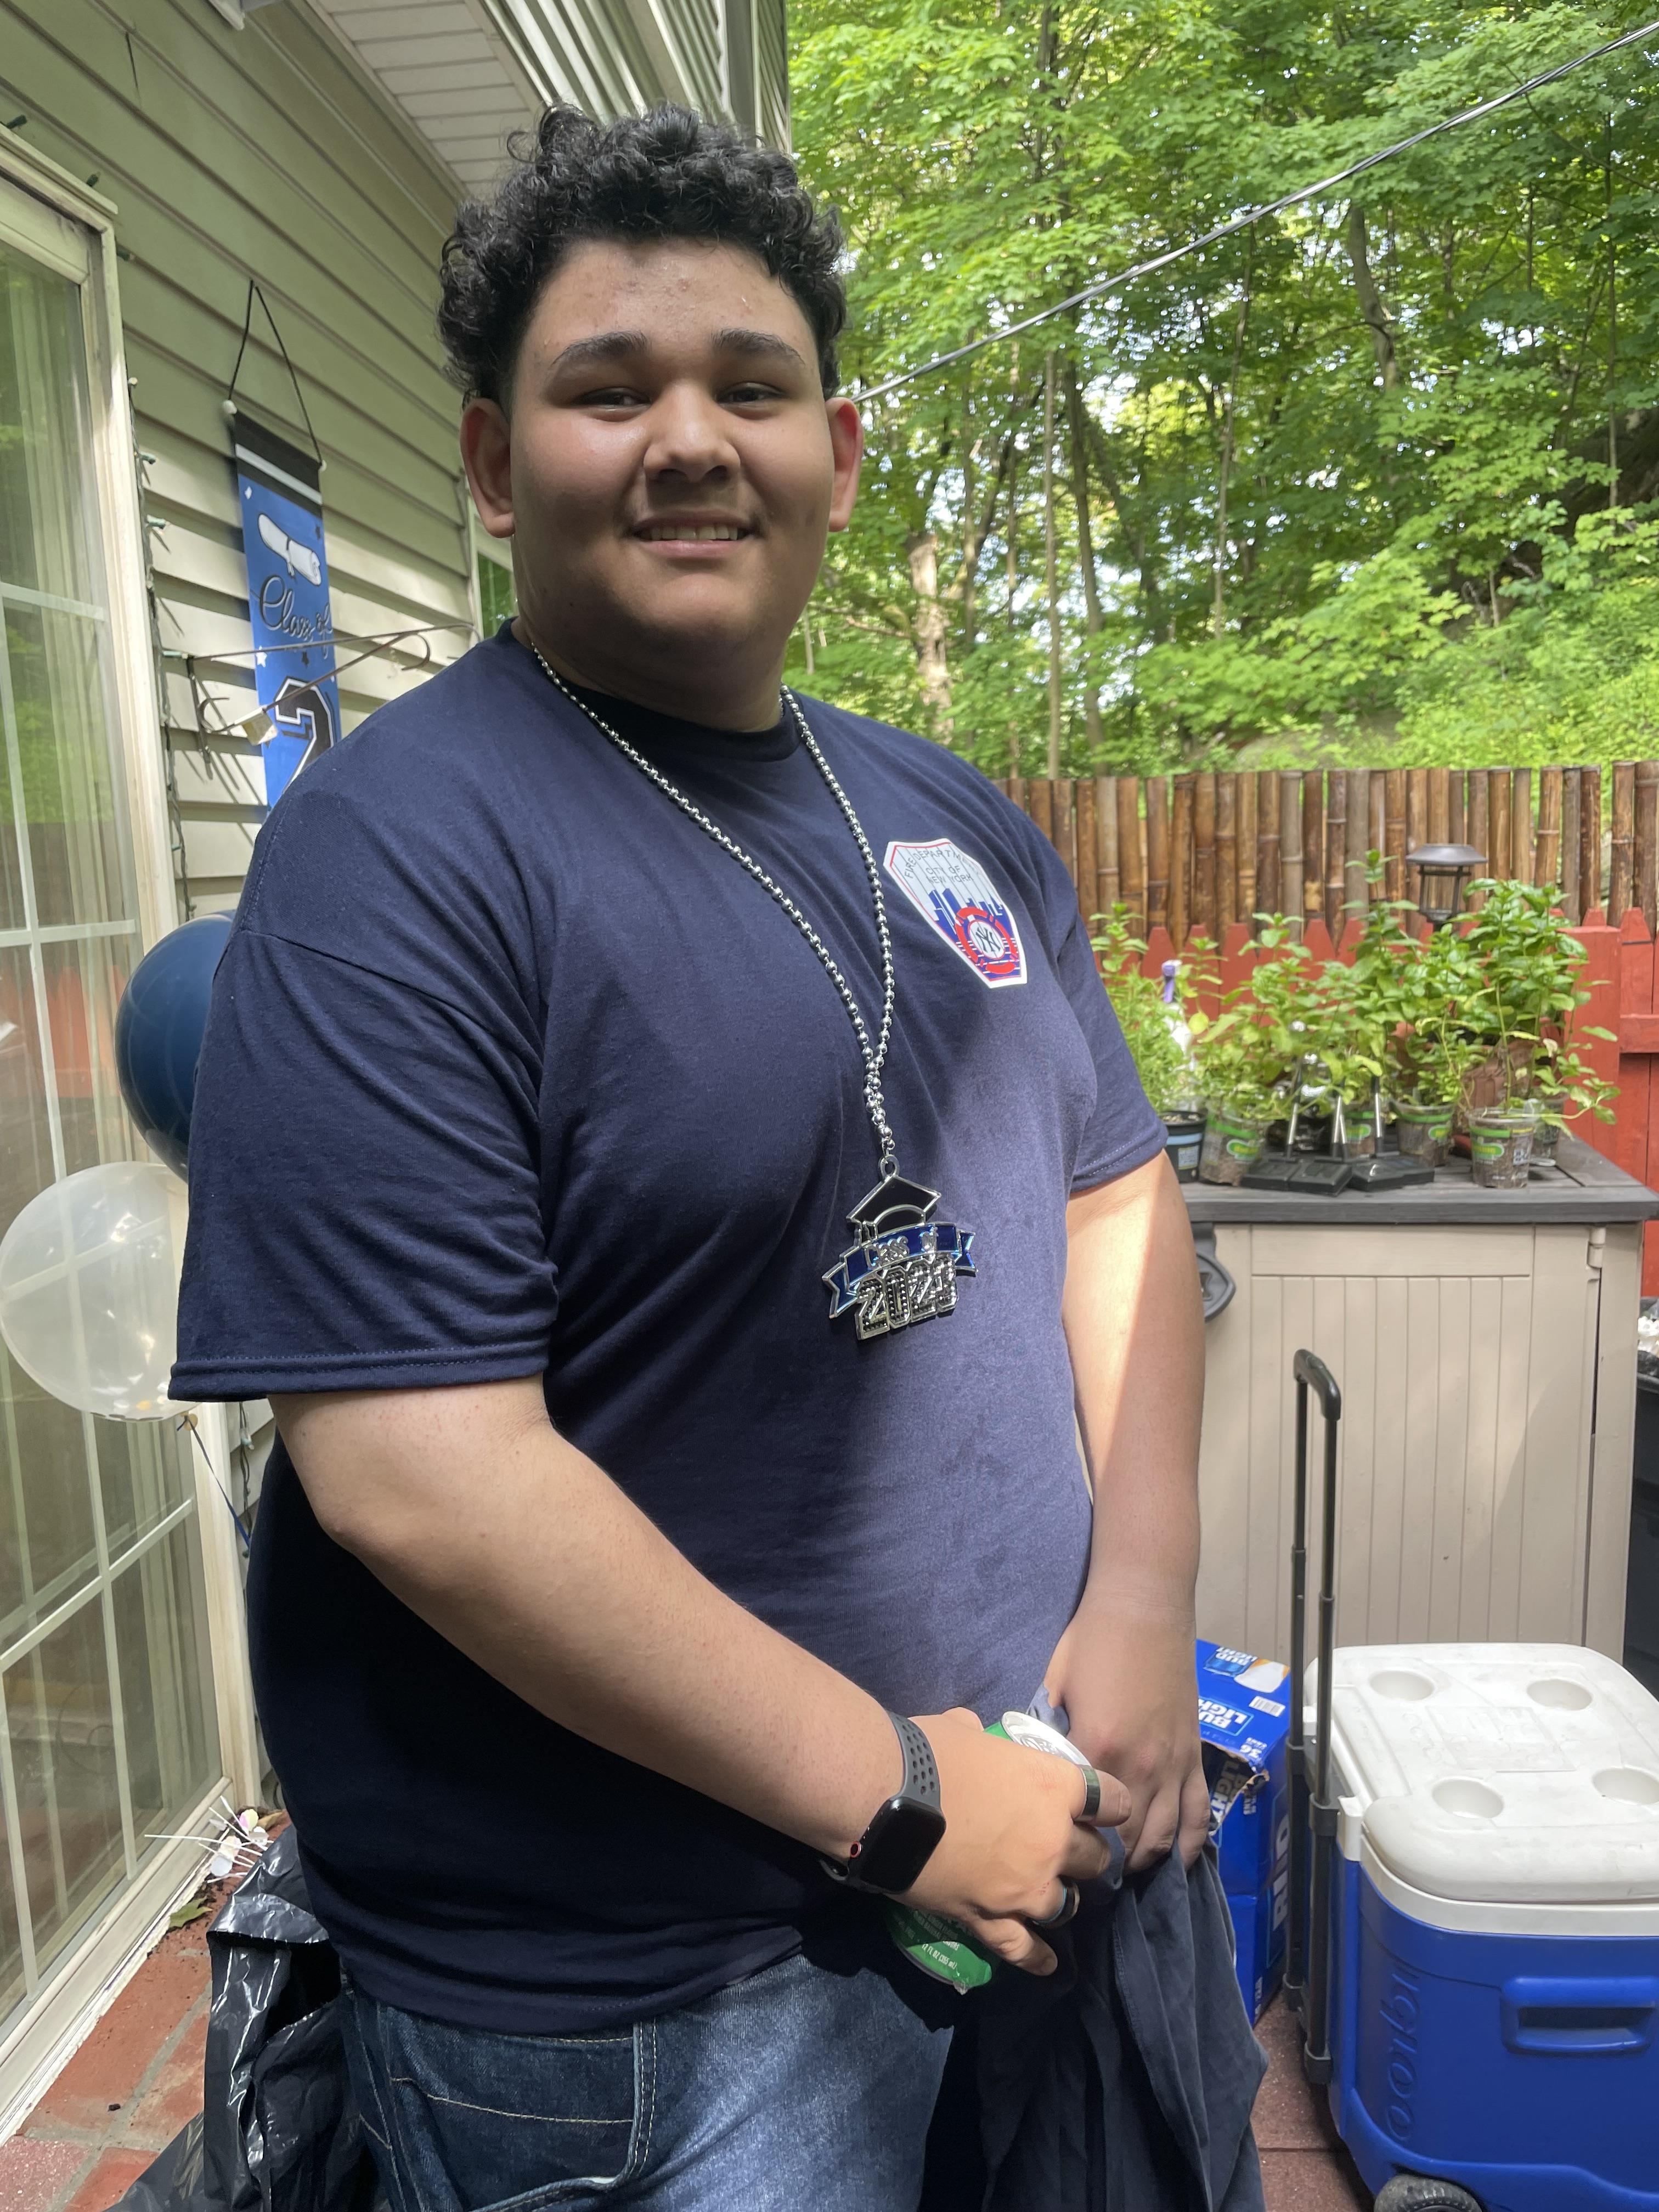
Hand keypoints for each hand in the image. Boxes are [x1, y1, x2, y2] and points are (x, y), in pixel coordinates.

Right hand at [898, 1708, 1129, 1975]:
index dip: (1108, 1804)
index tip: (1101, 1807)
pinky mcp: (991, 1918)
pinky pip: (1024, 1948)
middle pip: (1095, 1858)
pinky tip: (1049, 1965)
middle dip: (1085, 1853)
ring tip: (1049, 1893)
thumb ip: (982, 1737)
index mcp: (1053, 1787)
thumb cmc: (928, 1753)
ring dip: (1061, 1898)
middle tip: (1067, 1849)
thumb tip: (971, 1730)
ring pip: (1067, 1904)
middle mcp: (1051, 1841)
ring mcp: (1024, 1886)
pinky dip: (1038, 1959)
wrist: (885, 1797)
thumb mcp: (963, 1730)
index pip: (1112, 1800)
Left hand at [1046, 1609, 1209, 1872]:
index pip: (1083, 1817)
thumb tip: (1036, 1765)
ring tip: (1122, 1872)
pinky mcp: (1195, 1755)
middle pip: (1126, 1840)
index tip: (1053, 1856)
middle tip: (1085, 1876)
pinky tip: (1171, 1862)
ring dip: (1143, 1862)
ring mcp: (1174, 1764)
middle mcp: (1142, 1765)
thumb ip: (1048, 1731)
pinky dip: (1186, 1846)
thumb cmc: (1093, 1637)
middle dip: (1106, 1866)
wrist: (1145, 1602)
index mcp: (1098, 1747)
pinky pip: (1198, 1816)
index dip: (1069, 1842)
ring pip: (1164, 1838)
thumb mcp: (1055, 1684)